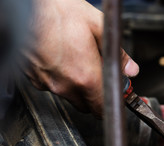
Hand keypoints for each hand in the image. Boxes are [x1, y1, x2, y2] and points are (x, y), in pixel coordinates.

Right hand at [21, 0, 138, 116]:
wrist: (25, 5)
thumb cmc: (58, 11)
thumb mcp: (98, 26)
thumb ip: (118, 54)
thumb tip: (130, 69)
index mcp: (85, 76)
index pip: (103, 109)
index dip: (112, 102)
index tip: (115, 94)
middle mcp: (65, 86)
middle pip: (87, 105)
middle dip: (96, 93)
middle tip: (98, 72)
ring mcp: (47, 84)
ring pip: (70, 95)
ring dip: (78, 85)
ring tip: (78, 59)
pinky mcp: (34, 79)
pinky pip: (53, 86)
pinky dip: (61, 78)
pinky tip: (62, 59)